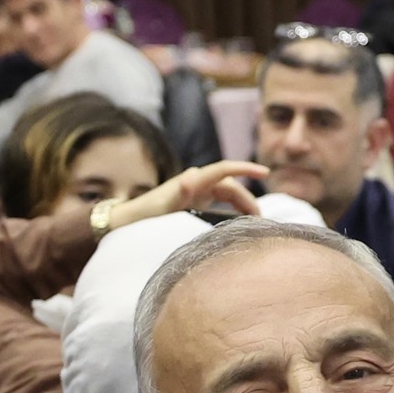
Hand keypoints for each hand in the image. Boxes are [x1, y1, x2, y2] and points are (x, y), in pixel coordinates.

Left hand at [110, 160, 269, 229]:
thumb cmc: (145, 216)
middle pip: (230, 185)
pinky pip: (221, 202)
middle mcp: (197, 182)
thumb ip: (177, 192)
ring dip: (242, 206)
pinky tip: (239, 223)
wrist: (129, 222)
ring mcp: (196, 191)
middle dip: (248, 200)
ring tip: (254, 224)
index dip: (245, 168)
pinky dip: (232, 210)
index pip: (225, 169)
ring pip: (228, 194)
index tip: (264, 172)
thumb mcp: (162, 206)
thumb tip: (191, 176)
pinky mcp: (194, 201)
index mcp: (193, 181)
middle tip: (260, 221)